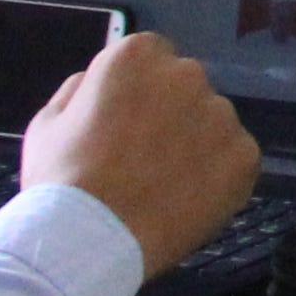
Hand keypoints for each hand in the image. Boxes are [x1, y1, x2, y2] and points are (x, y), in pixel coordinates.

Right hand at [18, 33, 260, 281]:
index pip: (151, 59)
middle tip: (143, 158)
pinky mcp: (245, 154)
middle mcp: (188, 74)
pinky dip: (217, 178)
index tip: (125, 124)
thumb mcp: (49, 122)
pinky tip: (185, 202)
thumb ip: (80, 90)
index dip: (138, 94)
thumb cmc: (60, 179)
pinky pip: (233, 159)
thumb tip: (99, 81)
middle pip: (185, 88)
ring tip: (162, 186)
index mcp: (137, 56)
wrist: (89, 240)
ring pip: (212, 123)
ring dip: (195, 144)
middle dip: (170, 114)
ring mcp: (222, 114)